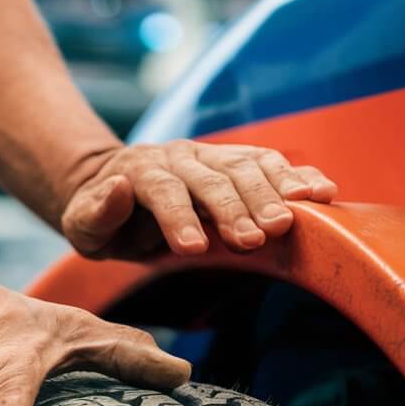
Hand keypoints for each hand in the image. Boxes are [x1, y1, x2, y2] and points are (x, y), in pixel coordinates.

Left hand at [61, 140, 336, 259]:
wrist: (115, 185)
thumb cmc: (101, 218)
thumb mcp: (81, 225)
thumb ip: (94, 212)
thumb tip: (118, 189)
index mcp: (140, 172)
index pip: (163, 191)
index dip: (179, 218)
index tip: (194, 249)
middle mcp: (181, 157)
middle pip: (213, 178)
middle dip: (236, 208)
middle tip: (258, 238)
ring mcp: (212, 155)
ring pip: (247, 166)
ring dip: (272, 192)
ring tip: (292, 220)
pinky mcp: (237, 161)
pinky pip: (271, 163)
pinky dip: (298, 176)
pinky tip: (323, 192)